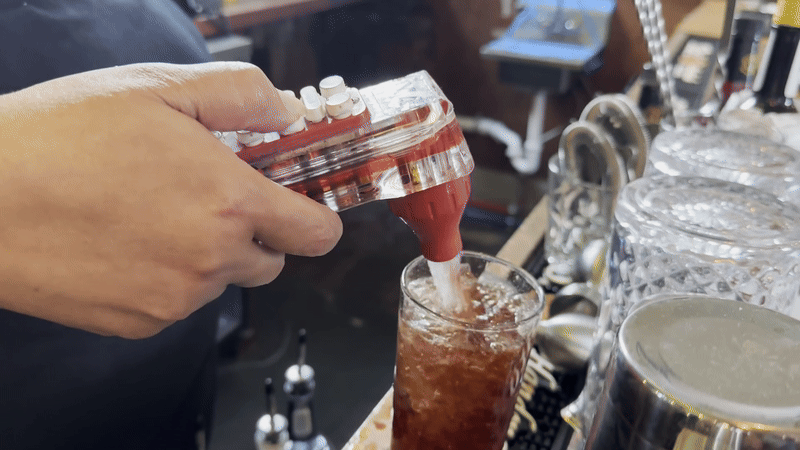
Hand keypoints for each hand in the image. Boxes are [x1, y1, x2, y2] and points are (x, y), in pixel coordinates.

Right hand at [0, 62, 342, 337]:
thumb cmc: (59, 138)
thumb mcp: (159, 87)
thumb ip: (240, 96)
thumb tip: (285, 112)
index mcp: (230, 204)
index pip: (317, 233)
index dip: (314, 215)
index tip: (297, 199)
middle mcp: (212, 261)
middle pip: (272, 259)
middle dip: (254, 230)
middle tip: (208, 194)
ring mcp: (175, 299)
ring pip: (221, 280)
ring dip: (206, 252)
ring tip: (150, 211)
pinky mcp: (139, 322)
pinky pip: (177, 301)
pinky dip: (166, 275)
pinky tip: (125, 240)